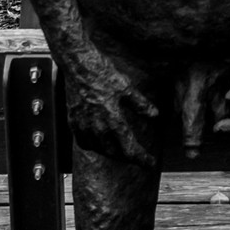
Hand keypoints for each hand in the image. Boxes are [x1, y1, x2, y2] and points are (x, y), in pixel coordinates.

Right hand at [62, 46, 158, 165]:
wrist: (78, 65)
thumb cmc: (102, 72)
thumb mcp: (127, 86)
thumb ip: (141, 104)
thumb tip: (155, 115)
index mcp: (113, 118)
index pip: (130, 148)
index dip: (141, 158)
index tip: (150, 164)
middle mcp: (97, 126)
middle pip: (114, 152)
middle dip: (128, 158)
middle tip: (138, 157)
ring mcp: (83, 125)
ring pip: (99, 150)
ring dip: (111, 154)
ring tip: (121, 153)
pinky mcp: (73, 121)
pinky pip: (83, 142)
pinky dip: (93, 147)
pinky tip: (99, 144)